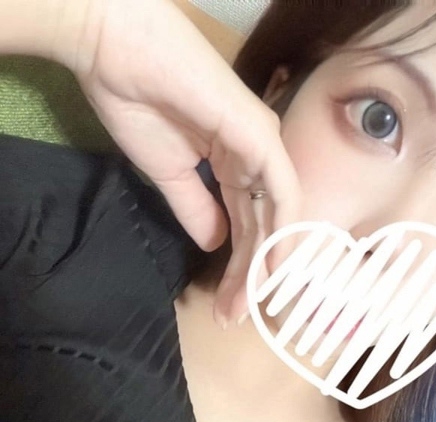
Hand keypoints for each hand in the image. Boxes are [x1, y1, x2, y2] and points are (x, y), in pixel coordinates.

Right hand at [56, 0, 303, 325]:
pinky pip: (280, 192)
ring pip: (274, 215)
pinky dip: (280, 230)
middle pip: (261, 226)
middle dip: (248, 274)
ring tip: (247, 304)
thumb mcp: (169, 175)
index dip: (238, 266)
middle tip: (235, 315)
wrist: (119, 55)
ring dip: (261, 262)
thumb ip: (196, 209)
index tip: (226, 303)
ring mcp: (261, 146)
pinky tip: (270, 268)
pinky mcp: (260, 136)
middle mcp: (255, 158)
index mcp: (233, 164)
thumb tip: (215, 243)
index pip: (244, 224)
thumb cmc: (140, 106)